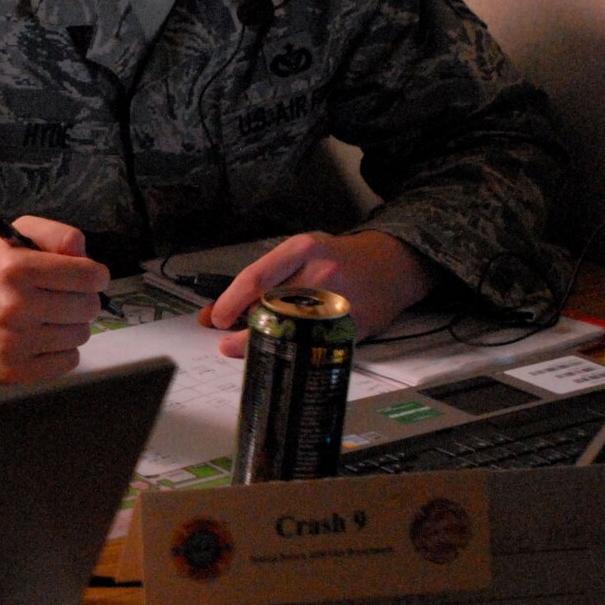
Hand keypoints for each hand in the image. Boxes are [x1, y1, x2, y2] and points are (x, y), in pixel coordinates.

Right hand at [0, 215, 108, 384]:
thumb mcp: (19, 239)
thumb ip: (57, 236)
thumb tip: (85, 255)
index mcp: (16, 268)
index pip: (88, 275)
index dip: (95, 275)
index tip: (86, 278)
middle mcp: (14, 306)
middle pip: (89, 307)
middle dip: (83, 301)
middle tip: (63, 299)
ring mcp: (14, 342)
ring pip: (81, 335)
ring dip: (72, 326)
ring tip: (49, 320)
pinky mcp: (16, 370)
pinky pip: (69, 361)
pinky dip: (62, 352)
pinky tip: (42, 341)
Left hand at [201, 230, 436, 357]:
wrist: (391, 263)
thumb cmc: (337, 258)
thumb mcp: (300, 255)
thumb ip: (262, 280)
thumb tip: (213, 313)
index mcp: (301, 250)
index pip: (254, 278)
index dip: (229, 304)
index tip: (217, 319)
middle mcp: (320, 272)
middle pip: (270, 308)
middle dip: (243, 331)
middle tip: (228, 343)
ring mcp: (339, 300)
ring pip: (291, 331)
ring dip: (266, 344)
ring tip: (252, 349)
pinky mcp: (354, 325)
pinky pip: (315, 345)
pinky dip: (294, 353)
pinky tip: (285, 354)